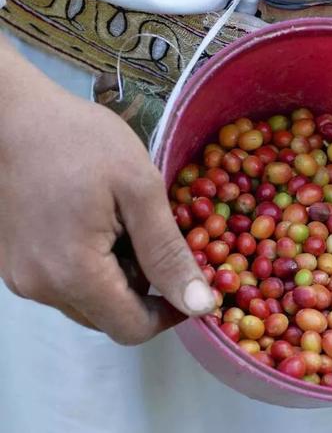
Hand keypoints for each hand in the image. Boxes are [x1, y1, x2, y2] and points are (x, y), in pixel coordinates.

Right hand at [0, 40, 215, 343]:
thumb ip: (169, 254)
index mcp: (74, 274)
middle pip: (110, 318)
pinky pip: (63, 283)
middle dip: (144, 291)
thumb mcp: (140, 190)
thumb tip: (200, 306)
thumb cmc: (79, 141)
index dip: (170, 314)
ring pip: (87, 302)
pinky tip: (97, 224)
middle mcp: (39, 288)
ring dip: (117, 279)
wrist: (11, 112)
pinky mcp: (12, 262)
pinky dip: (90, 267)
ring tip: (123, 225)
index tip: (191, 280)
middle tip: (154, 239)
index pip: (133, 329)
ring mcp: (20, 276)